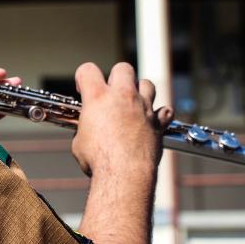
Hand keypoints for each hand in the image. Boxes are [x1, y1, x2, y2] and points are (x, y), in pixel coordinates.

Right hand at [71, 62, 172, 177]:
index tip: (83, 89)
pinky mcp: (157, 123)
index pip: (88, 70)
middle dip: (116, 76)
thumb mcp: (80, 142)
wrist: (125, 174)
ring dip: (140, 91)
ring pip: (147, 84)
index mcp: (97, 97)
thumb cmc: (98, 160)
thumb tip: (88, 132)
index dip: (83, 77)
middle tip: (111, 92)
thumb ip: (85, 129)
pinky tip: (152, 121)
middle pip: (123, 69)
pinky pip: (165, 111)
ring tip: (133, 104)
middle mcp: (122, 97)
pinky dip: (159, 114)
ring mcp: (143, 108)